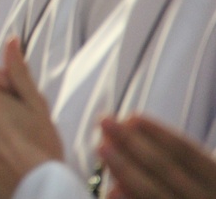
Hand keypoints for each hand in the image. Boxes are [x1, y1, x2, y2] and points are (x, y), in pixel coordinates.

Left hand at [99, 116, 215, 198]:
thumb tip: (132, 127)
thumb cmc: (192, 190)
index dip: (159, 133)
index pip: (188, 153)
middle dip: (132, 143)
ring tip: (102, 147)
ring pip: (155, 193)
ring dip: (126, 169)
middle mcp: (207, 198)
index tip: (132, 116)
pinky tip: (111, 192)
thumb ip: (172, 160)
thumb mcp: (195, 176)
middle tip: (105, 122)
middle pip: (167, 170)